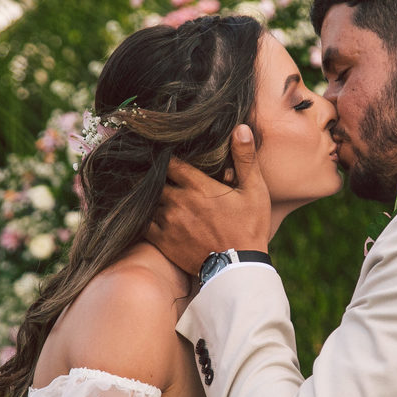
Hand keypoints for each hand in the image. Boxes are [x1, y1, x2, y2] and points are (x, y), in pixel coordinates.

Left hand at [146, 124, 270, 274]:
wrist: (237, 268)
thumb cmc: (249, 228)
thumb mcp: (254, 191)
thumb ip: (245, 159)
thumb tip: (240, 128)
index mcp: (198, 186)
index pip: (171, 162)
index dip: (165, 156)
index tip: (163, 153)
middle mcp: (179, 201)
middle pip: (155, 180)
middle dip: (154, 175)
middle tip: (150, 170)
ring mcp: (168, 222)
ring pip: (148, 200)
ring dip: (148, 196)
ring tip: (144, 189)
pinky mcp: (162, 240)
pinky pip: (143, 223)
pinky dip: (142, 216)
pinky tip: (143, 212)